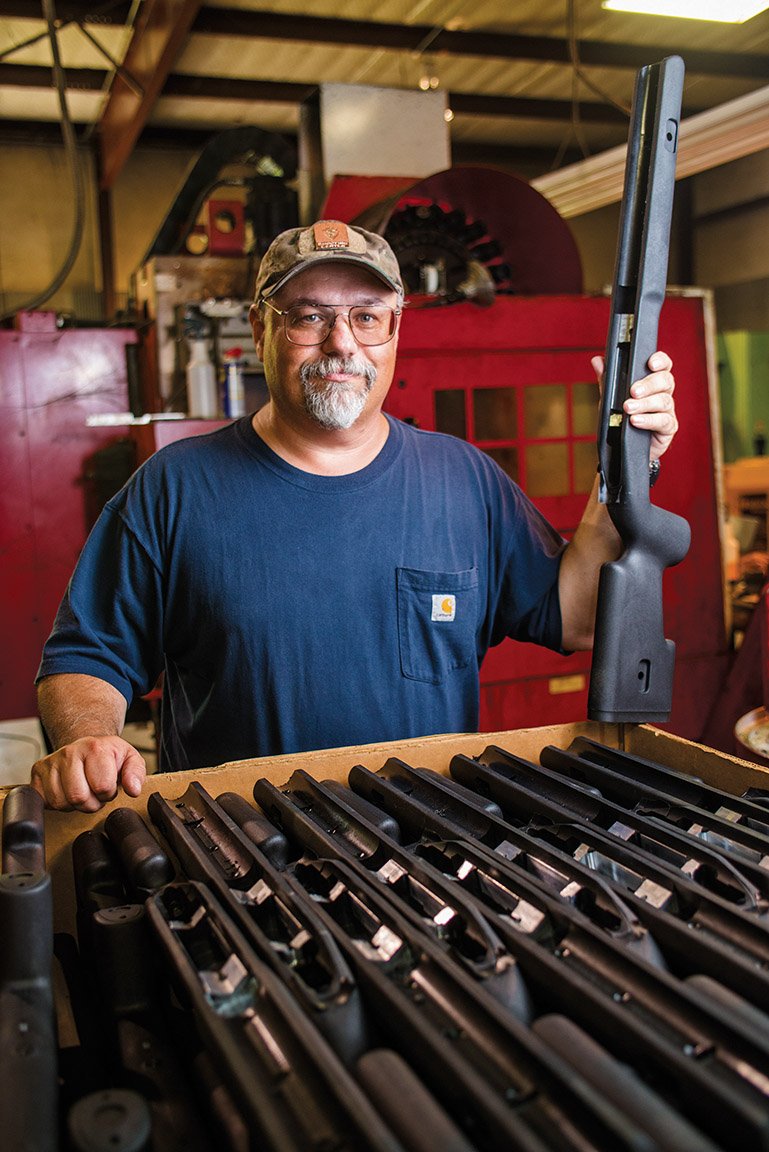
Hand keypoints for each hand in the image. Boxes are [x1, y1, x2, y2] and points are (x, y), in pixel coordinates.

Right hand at [31, 736, 145, 812]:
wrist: (85, 745)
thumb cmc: (108, 755)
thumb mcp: (130, 758)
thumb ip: (136, 773)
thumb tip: (134, 790)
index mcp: (95, 747)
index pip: (102, 787)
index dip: (108, 793)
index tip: (108, 785)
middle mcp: (69, 752)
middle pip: (78, 797)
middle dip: (91, 802)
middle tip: (94, 791)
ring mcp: (50, 762)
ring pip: (60, 802)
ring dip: (74, 804)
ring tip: (82, 789)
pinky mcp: (37, 773)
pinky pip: (45, 802)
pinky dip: (58, 803)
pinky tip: (67, 791)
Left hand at [591, 350, 677, 461]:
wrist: (625, 449)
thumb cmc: (622, 420)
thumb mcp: (611, 399)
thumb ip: (606, 381)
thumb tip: (597, 361)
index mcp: (652, 382)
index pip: (662, 365)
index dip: (660, 361)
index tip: (650, 363)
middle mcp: (663, 394)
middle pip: (665, 381)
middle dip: (649, 384)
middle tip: (632, 391)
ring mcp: (667, 411)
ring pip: (664, 401)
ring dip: (645, 404)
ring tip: (628, 408)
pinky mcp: (668, 428)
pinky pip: (663, 421)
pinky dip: (648, 420)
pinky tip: (635, 421)